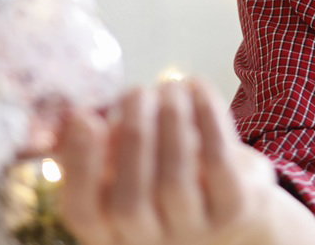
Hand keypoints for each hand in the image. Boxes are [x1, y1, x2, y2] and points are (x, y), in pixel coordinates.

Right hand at [56, 78, 277, 244]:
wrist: (238, 210)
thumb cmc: (169, 178)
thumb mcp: (131, 172)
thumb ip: (103, 151)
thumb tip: (76, 117)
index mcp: (112, 234)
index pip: (83, 214)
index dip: (79, 167)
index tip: (84, 117)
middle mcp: (149, 243)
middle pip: (129, 203)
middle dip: (131, 136)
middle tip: (135, 91)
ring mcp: (194, 233)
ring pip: (174, 180)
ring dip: (169, 120)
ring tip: (167, 86)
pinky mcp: (234, 211)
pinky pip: (217, 162)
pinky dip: (206, 117)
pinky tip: (196, 86)